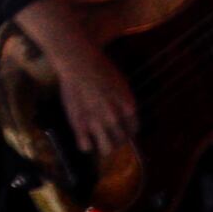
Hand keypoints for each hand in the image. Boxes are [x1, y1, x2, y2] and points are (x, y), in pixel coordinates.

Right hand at [45, 31, 137, 156]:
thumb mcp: (120, 83)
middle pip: (121, 141)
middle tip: (109, 138)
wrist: (79, 62)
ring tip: (98, 143)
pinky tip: (83, 140)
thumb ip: (124, 100)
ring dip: (104, 147)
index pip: (133, 130)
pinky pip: (85, 146)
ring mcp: (97, 122)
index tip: (121, 131)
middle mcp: (115, 118)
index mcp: (128, 108)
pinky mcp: (79, 123)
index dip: (127, 132)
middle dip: (116, 141)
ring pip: (106, 149)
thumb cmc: (99, 67)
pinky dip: (85, 145)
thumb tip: (126, 112)